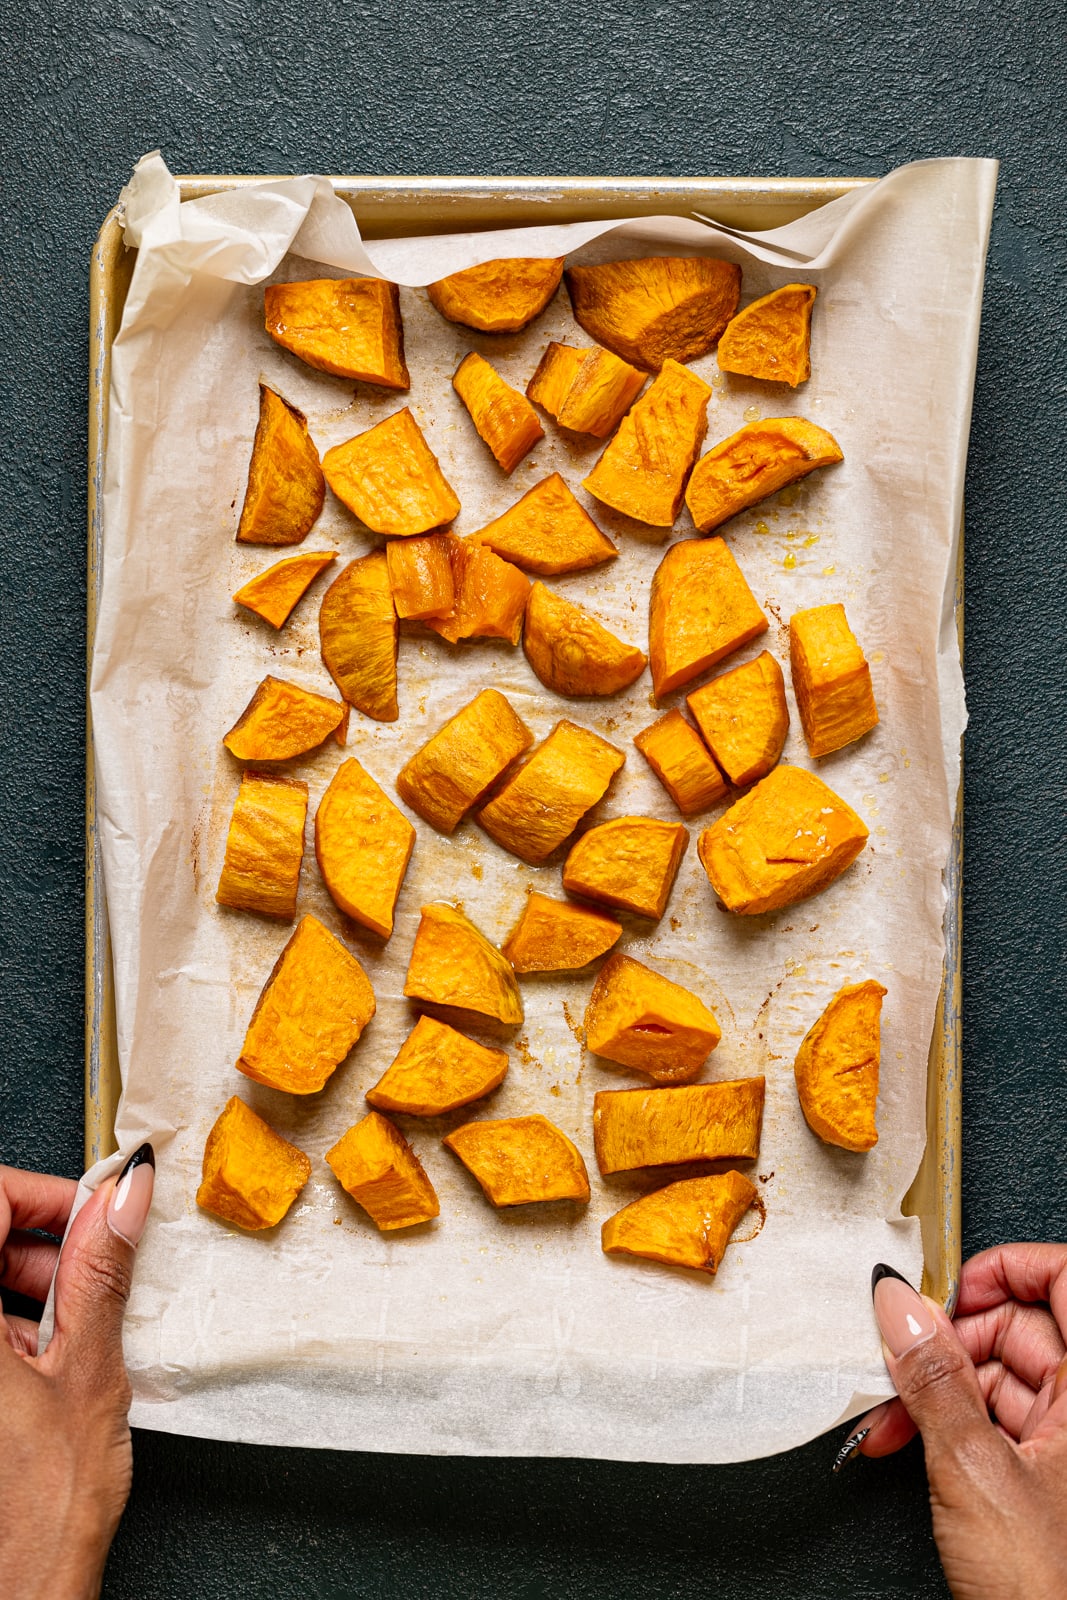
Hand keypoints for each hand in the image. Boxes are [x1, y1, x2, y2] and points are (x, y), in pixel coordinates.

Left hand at [0, 1148, 153, 1599]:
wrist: (23, 1588)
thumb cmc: (43, 1506)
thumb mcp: (87, 1367)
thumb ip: (99, 1270)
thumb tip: (119, 1197)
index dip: (42, 1193)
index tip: (88, 1208)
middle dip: (39, 1239)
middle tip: (90, 1270)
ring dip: (28, 1281)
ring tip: (74, 1327)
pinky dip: (14, 1319)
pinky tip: (48, 1355)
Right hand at [845, 1246, 1066, 1599]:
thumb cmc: (1051, 1590)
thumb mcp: (973, 1471)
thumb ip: (931, 1377)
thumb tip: (898, 1304)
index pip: (1065, 1278)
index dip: (1007, 1267)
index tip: (949, 1285)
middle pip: (1021, 1328)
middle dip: (946, 1342)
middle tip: (898, 1363)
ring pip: (1000, 1378)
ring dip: (935, 1392)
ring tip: (888, 1420)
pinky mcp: (1052, 1480)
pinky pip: (996, 1422)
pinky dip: (947, 1427)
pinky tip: (907, 1442)